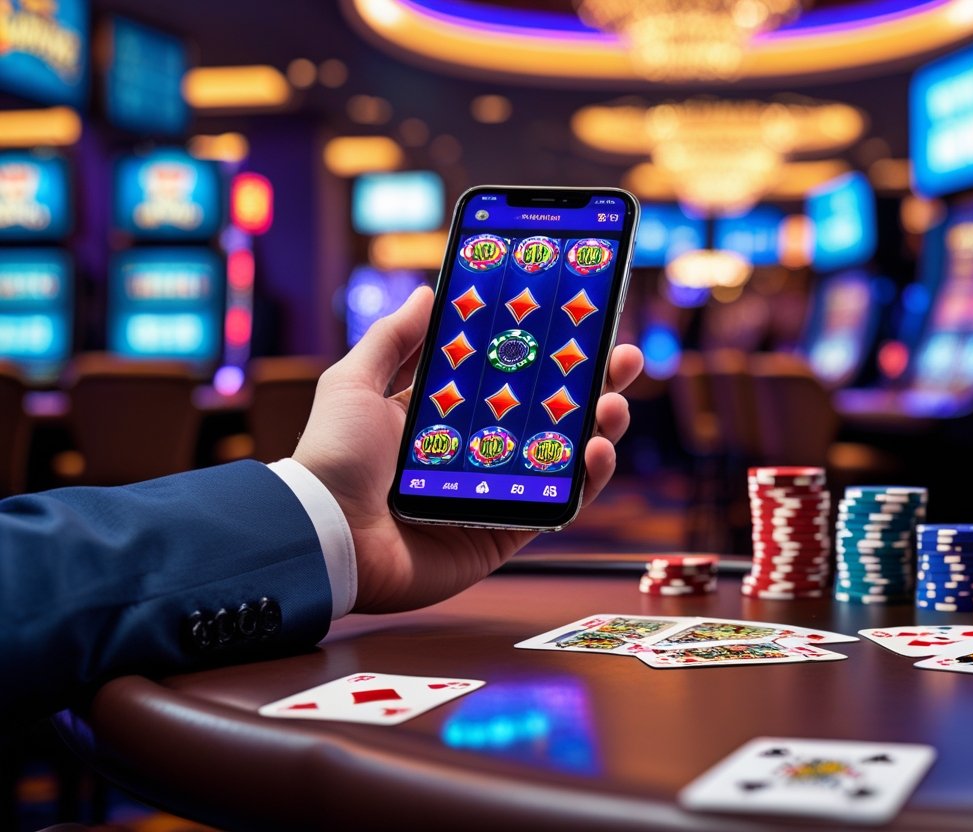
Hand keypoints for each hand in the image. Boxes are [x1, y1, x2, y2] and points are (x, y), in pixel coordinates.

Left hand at [293, 286, 643, 613]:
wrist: (326, 535)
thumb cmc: (333, 458)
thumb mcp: (354, 382)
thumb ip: (392, 339)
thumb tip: (427, 292)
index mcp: (443, 416)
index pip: (509, 377)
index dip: (546, 352)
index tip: (580, 322)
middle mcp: (474, 453)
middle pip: (547, 413)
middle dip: (590, 386)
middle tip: (622, 358)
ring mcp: (494, 494)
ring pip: (562, 458)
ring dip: (598, 428)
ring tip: (614, 404)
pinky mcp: (503, 535)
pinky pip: (557, 507)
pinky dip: (586, 482)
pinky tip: (598, 451)